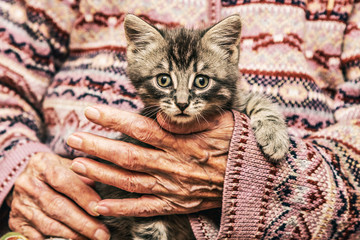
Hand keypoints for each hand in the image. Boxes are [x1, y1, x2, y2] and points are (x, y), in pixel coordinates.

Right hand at [8, 152, 109, 239]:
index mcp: (42, 165)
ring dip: (73, 235)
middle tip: (102, 233)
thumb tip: (99, 195)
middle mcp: (28, 184)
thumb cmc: (55, 170)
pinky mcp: (17, 222)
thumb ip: (83, 176)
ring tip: (91, 238)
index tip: (99, 208)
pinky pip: (37, 237)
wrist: (25, 177)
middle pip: (57, 206)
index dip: (82, 195)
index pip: (63, 180)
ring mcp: (21, 205)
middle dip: (82, 222)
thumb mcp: (67, 165)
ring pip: (48, 224)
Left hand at [67, 105, 233, 216]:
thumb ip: (188, 120)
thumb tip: (161, 117)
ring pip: (130, 181)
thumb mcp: (220, 121)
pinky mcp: (177, 204)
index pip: (141, 128)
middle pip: (127, 155)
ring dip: (102, 174)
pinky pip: (145, 209)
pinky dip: (122, 208)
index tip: (90, 112)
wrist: (253, 179)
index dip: (113, 120)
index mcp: (182, 142)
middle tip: (72, 138)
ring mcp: (173, 187)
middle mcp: (173, 165)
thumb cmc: (236, 144)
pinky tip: (100, 206)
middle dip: (97, 147)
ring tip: (78, 165)